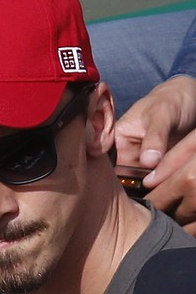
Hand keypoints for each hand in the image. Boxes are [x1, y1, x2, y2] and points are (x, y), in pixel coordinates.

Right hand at [115, 76, 195, 232]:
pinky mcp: (158, 169)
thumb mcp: (162, 114)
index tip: (125, 188)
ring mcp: (142, 162)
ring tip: (157, 195)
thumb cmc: (172, 100)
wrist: (193, 98)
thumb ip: (154, 137)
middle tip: (146, 194)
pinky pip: (157, 182)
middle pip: (121, 177)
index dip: (110, 177)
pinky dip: (162, 186)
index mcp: (115, 138)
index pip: (106, 162)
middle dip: (132, 186)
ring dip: (148, 189)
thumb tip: (148, 162)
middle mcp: (125, 153)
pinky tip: (167, 189)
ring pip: (140, 182)